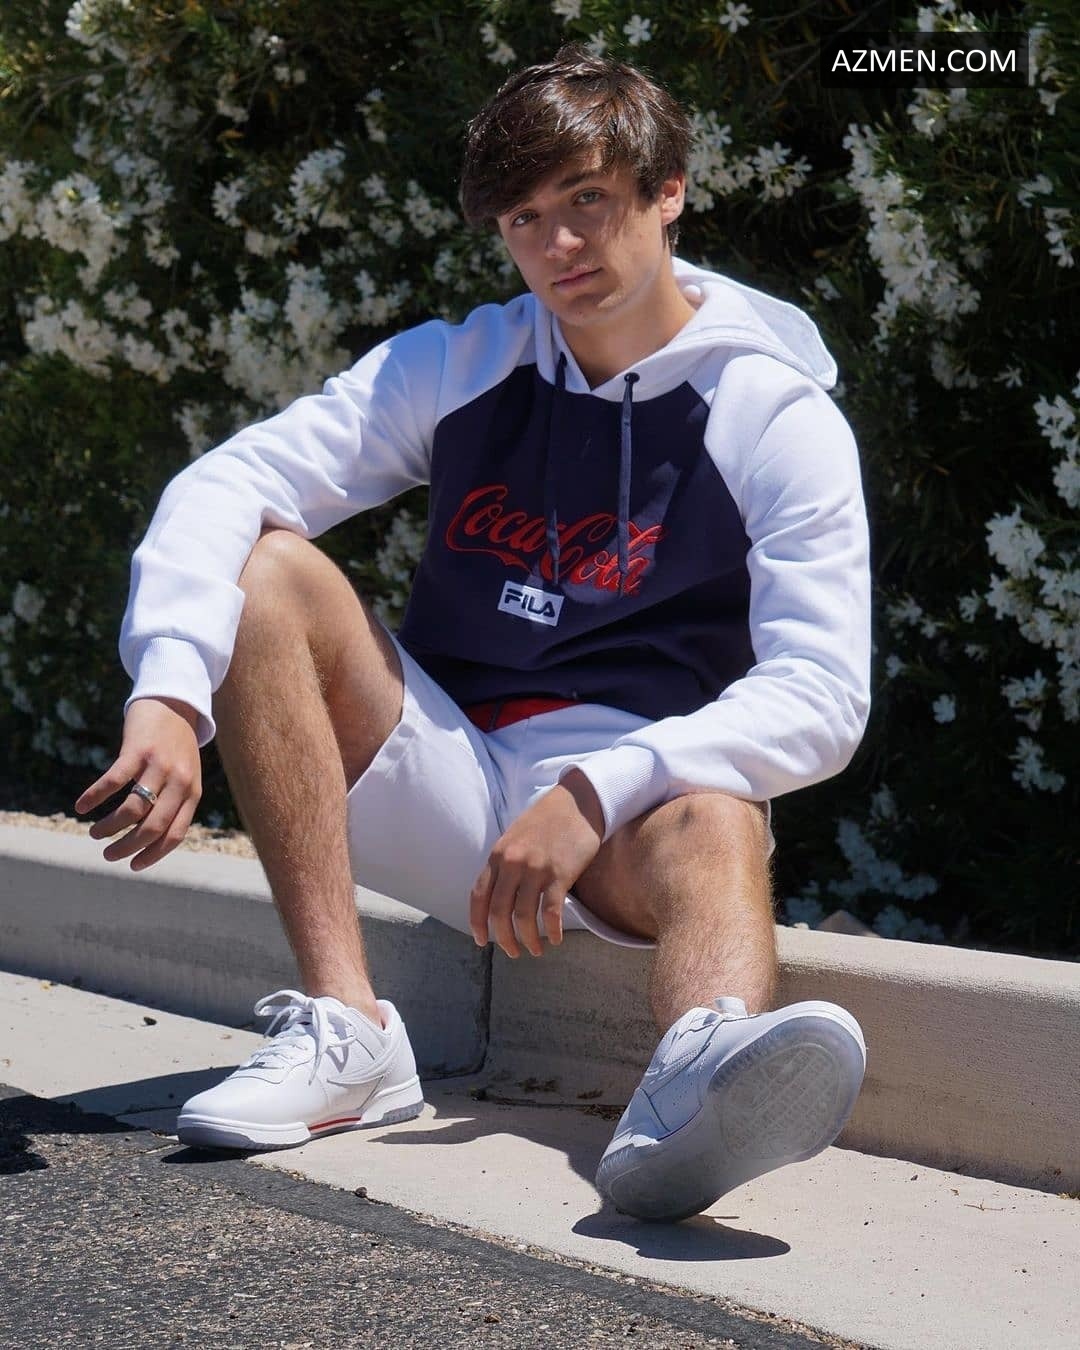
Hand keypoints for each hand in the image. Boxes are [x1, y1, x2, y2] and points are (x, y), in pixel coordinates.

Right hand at [74, 697, 201, 870]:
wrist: (174, 701)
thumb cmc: (176, 745)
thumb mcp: (185, 775)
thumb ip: (173, 802)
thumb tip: (149, 839)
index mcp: (192, 793)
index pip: (174, 834)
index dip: (153, 854)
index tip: (133, 866)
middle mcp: (179, 782)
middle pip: (152, 827)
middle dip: (127, 847)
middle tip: (108, 854)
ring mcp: (159, 766)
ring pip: (132, 810)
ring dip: (109, 827)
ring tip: (95, 833)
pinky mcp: (138, 750)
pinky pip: (114, 781)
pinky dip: (94, 797)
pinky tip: (81, 806)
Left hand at [469, 768, 604, 957]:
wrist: (578, 802)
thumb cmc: (547, 820)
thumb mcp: (515, 837)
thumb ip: (504, 863)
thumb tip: (498, 894)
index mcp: (498, 855)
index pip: (478, 896)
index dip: (477, 923)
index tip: (481, 941)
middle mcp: (512, 863)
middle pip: (499, 912)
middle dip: (504, 938)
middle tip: (512, 952)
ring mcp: (536, 869)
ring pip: (523, 916)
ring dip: (528, 939)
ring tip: (534, 950)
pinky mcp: (560, 874)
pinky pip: (551, 912)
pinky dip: (551, 930)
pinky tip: (555, 939)